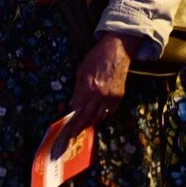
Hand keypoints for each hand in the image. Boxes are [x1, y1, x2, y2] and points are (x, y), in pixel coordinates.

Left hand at [55, 33, 135, 158]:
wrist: (117, 50)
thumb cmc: (96, 58)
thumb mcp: (81, 71)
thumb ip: (77, 89)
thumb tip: (73, 105)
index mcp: (88, 87)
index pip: (77, 109)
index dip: (72, 121)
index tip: (66, 129)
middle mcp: (100, 94)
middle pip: (87, 117)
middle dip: (79, 127)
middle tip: (72, 135)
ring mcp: (111, 96)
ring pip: (99, 116)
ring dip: (90, 123)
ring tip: (82, 128)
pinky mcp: (119, 96)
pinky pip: (109, 111)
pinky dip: (102, 116)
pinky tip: (96, 118)